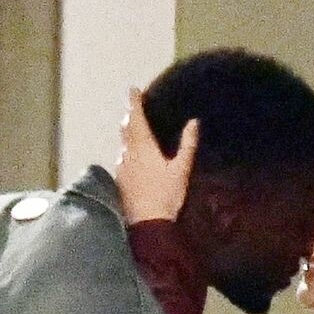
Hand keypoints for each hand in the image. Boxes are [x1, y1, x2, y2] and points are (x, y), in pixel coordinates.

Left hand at [115, 87, 198, 224]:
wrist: (147, 223)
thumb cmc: (166, 196)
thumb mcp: (181, 170)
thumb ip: (187, 145)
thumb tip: (194, 122)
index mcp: (143, 146)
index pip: (136, 118)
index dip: (134, 102)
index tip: (133, 89)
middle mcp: (128, 153)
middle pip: (126, 129)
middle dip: (130, 115)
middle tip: (134, 107)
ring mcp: (121, 167)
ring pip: (123, 144)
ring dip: (128, 134)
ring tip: (135, 129)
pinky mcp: (119, 180)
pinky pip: (123, 159)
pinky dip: (128, 151)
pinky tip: (133, 157)